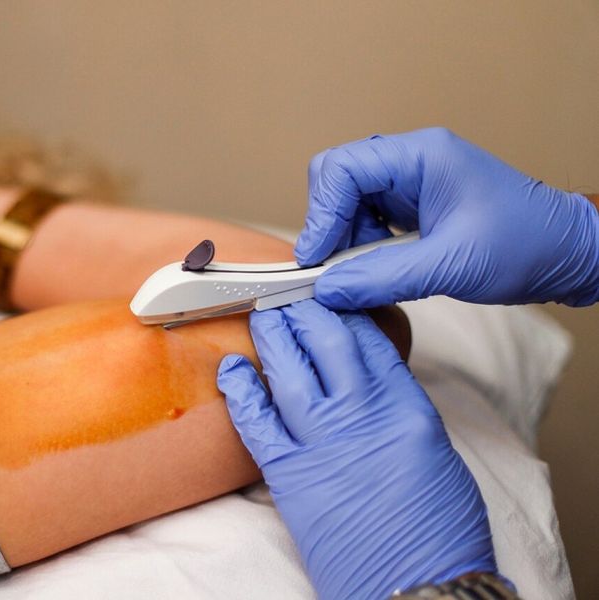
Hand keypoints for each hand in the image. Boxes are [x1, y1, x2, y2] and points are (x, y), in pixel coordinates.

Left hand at [217, 301, 496, 597]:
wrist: (417, 586)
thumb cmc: (438, 529)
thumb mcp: (434, 452)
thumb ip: (398, 407)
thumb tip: (367, 382)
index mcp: (405, 407)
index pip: (369, 340)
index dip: (344, 312)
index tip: (329, 298)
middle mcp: (363, 414)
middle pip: (326, 343)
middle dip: (305, 311)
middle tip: (290, 296)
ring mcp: (322, 441)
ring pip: (288, 369)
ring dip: (273, 336)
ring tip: (263, 316)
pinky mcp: (288, 473)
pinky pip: (255, 419)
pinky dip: (240, 389)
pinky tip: (232, 367)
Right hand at [294, 127, 598, 307]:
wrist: (565, 255)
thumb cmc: (526, 245)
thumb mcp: (451, 266)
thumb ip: (383, 277)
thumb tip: (328, 290)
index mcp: (421, 156)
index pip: (344, 169)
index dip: (321, 214)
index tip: (315, 259)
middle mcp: (410, 162)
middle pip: (338, 180)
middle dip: (328, 225)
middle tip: (331, 267)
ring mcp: (409, 184)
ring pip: (347, 204)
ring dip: (343, 242)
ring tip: (360, 276)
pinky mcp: (412, 208)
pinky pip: (366, 221)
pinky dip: (359, 249)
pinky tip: (374, 272)